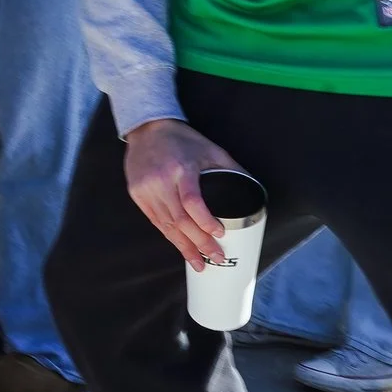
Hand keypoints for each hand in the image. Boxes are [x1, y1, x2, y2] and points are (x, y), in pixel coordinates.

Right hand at [121, 118, 245, 268]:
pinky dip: (170, 237)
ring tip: (199, 263)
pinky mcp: (137, 195)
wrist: (147, 128)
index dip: (205, 221)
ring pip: (166, 225)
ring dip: (184, 247)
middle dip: (200, 243)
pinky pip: (155, 221)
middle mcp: (160, 181)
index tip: (220, 233)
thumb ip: (231, 170)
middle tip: (216, 256)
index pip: (192, 201)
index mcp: (181, 168)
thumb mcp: (211, 149)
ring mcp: (146, 189)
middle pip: (180, 220)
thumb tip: (254, 191)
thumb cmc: (182, 139)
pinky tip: (181, 247)